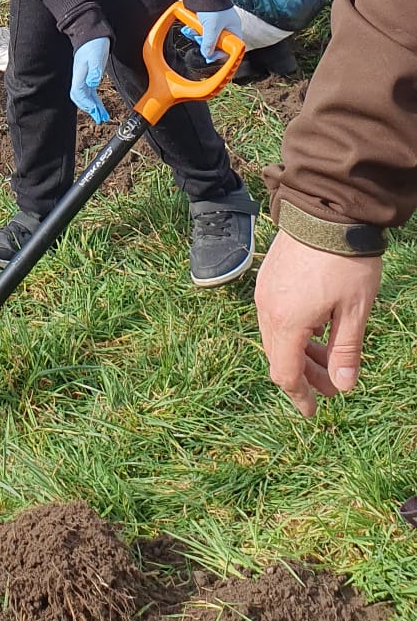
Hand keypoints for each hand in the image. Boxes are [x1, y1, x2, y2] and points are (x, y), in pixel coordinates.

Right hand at [70, 38, 110, 123]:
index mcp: (79, 73)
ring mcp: (83, 76)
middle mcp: (80, 77)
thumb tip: (92, 83)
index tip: (95, 110)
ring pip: (85, 96)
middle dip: (89, 109)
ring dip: (93, 107)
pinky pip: (90, 92)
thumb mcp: (96, 55)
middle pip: (80, 97)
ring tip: (102, 116)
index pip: (78, 93)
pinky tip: (100, 106)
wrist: (92, 33)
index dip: (86, 103)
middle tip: (100, 118)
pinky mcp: (89, 75)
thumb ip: (94, 70)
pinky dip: (95, 100)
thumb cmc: (94, 43)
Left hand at [184, 7, 243, 64]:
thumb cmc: (213, 4)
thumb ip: (209, 42)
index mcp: (233, 29)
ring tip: (193, 32)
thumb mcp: (212, 27)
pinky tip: (189, 29)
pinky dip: (193, 31)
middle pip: (217, 45)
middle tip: (200, 41)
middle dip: (206, 44)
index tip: (212, 57)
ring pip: (206, 39)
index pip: (232, 48)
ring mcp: (215, 25)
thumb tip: (207, 54)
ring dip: (197, 37)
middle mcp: (225, 28)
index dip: (222, 54)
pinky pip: (199, 32)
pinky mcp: (205, 22)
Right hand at [255, 228, 382, 416]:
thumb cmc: (345, 261)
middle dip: (305, 375)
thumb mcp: (355, 310)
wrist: (326, 209)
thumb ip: (346, 351)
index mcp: (287, 322)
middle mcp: (267, 309)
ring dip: (301, 352)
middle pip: (279, 356)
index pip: (285, 374)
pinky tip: (318, 327)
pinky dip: (294, 331)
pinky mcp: (268, 277)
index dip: (300, 396)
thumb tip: (343, 387)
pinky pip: (275, 315)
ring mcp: (264, 291)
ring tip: (330, 356)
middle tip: (333, 384)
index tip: (313, 411)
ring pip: (276, 336)